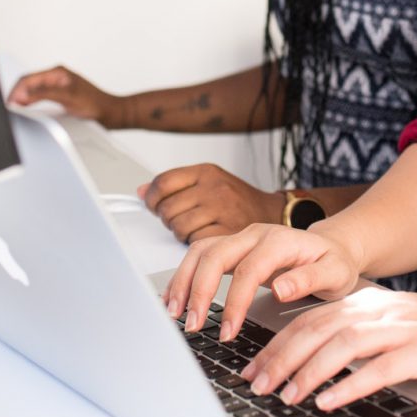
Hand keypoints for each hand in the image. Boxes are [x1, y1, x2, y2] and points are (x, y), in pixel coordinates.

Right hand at [8, 66, 128, 127]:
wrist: (112, 114)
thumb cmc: (97, 106)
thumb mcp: (68, 99)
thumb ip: (45, 94)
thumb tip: (24, 94)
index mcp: (57, 72)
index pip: (28, 79)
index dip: (16, 91)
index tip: (9, 104)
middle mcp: (56, 76)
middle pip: (28, 83)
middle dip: (16, 94)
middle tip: (9, 109)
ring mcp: (57, 85)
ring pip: (32, 89)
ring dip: (22, 97)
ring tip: (14, 109)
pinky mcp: (59, 94)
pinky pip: (39, 96)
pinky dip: (30, 101)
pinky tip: (26, 109)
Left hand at [138, 163, 283, 243]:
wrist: (274, 214)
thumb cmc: (239, 200)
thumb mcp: (210, 181)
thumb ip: (176, 185)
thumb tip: (142, 191)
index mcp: (206, 172)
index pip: (163, 183)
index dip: (152, 198)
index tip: (152, 205)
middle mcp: (214, 188)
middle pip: (167, 208)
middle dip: (168, 219)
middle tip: (179, 220)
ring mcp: (221, 210)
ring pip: (178, 227)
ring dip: (181, 234)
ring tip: (194, 229)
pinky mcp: (228, 232)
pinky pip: (195, 242)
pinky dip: (196, 244)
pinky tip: (205, 238)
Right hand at [164, 223, 361, 341]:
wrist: (333, 248)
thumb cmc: (334, 263)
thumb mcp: (335, 274)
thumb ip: (309, 280)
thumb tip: (279, 290)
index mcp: (279, 241)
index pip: (247, 270)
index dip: (234, 301)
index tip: (228, 331)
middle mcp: (254, 235)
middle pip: (214, 255)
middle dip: (198, 291)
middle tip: (193, 324)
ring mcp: (240, 239)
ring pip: (200, 252)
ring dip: (184, 281)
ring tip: (175, 313)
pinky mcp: (231, 248)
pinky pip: (200, 256)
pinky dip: (184, 277)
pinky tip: (177, 299)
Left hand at [240, 289, 416, 409]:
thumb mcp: (394, 326)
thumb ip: (358, 334)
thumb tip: (315, 358)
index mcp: (366, 303)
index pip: (309, 321)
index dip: (275, 344)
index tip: (251, 367)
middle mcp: (378, 310)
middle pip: (316, 330)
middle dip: (280, 359)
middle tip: (256, 384)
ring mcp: (402, 329)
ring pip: (341, 346)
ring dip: (308, 373)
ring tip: (286, 396)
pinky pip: (379, 368)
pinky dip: (350, 384)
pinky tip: (330, 401)